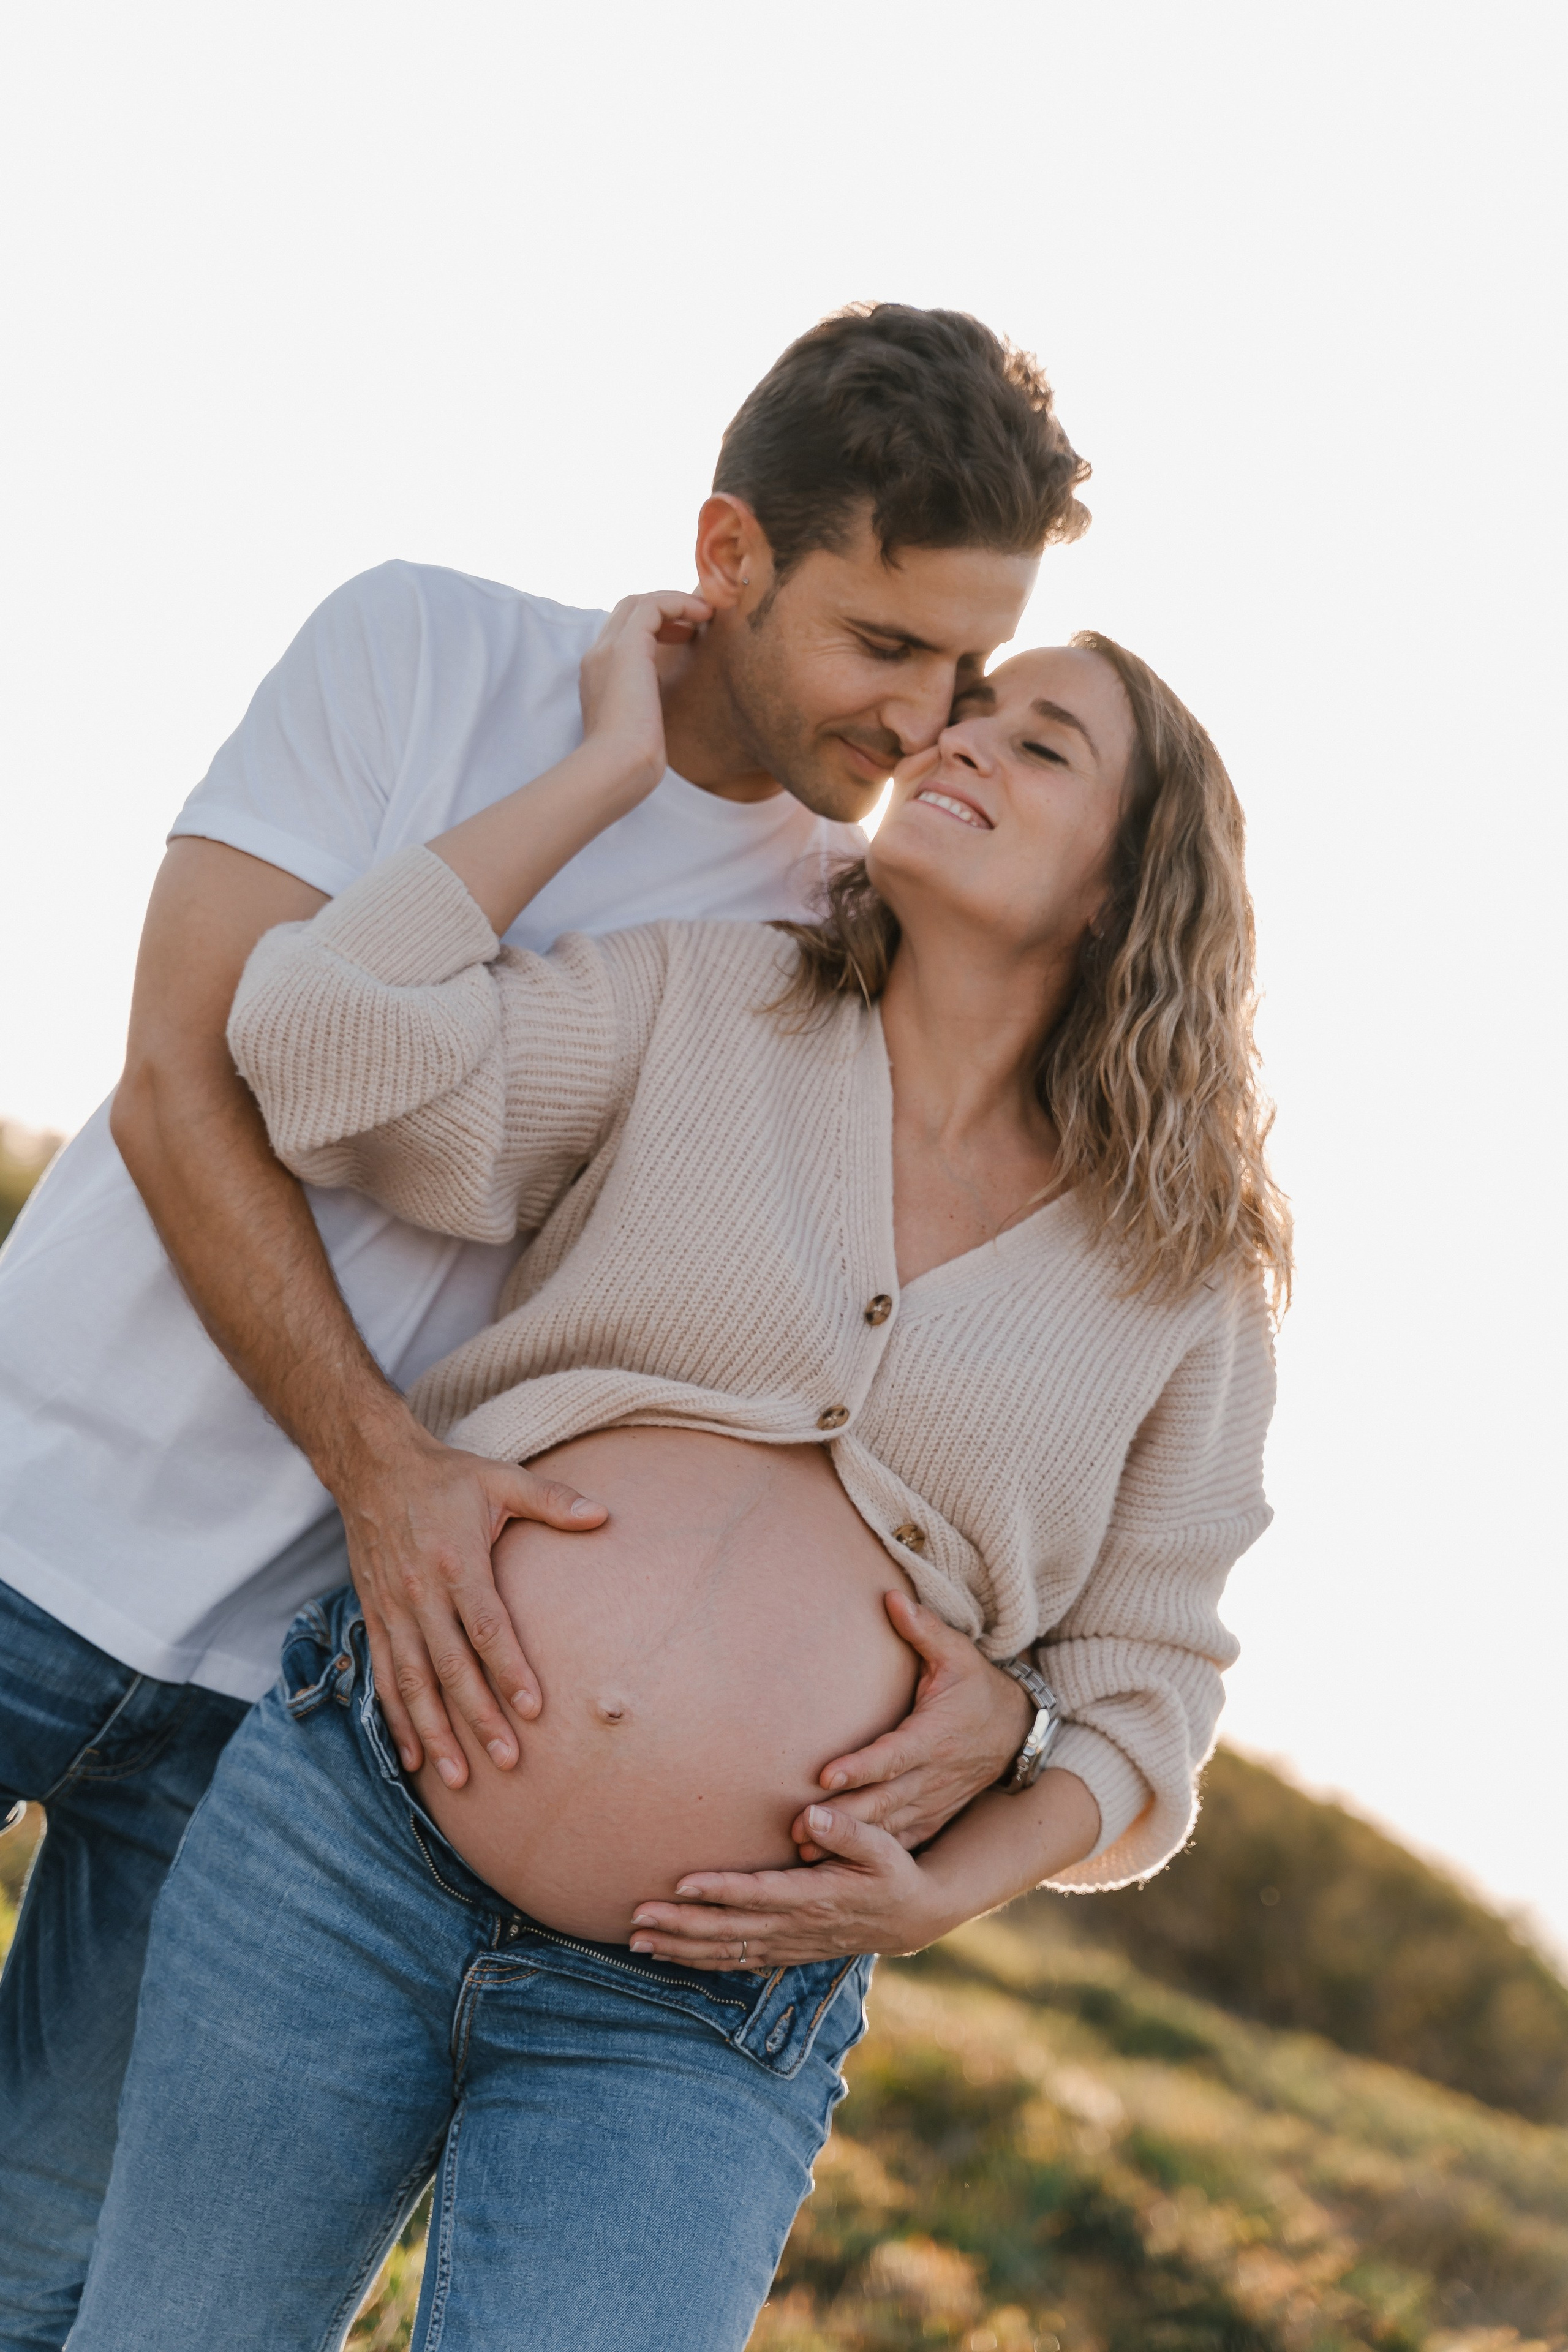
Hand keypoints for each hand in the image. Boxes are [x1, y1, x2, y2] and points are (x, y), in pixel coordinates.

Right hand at [338, 1421, 607, 1787]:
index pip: (486, 1625)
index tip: (534, 1708)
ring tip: (457, 1778)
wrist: (372, 1468)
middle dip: (477, 1718)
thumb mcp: (499, 1478)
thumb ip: (551, 1499)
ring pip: (412, 1683)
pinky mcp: (374, 1617)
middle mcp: (420, 1592)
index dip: (509, 1668)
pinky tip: (411, 1757)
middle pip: (450, 1666)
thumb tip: (603, 1515)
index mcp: (456, 1561)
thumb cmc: (446, 1476)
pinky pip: (384, 1676)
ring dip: (434, 1732)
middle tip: (507, 1761)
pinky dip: (395, 1719)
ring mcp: (392, 1609)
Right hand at [577, 590, 712, 798]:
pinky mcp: (627, 647)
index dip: (655, 625)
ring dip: (675, 601)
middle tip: (697, 618)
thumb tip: (661, 695)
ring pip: (640, 602)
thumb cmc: (631, 761)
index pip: (623, 632)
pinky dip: (679, 603)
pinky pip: (653, 606)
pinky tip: (703, 615)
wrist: (616, 767)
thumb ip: (646, 703)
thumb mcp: (640, 725)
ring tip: (705, 612)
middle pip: (629, 610)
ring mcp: (609, 649)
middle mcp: (599, 656)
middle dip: (665, 607)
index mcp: (599, 675)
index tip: (685, 636)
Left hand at [629, 1807, 949, 1969]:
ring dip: (680, 1948)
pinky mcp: (784, 1952)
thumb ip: (847, 1830)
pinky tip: (671, 1956)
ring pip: (725, 1951)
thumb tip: (811, 1814)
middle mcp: (794, 1927)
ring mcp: (787, 1944)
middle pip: (728, 1930)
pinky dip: (700, 1961)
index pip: (758, 1895)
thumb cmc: (892, 1872)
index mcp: (814, 1897)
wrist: (910, 1918)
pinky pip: (735, 1961)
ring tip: (636, 1942)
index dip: (719, 1891)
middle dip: (680, 1926)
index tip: (681, 1884)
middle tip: (636, 1917)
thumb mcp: (881, 1847)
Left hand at [792, 1591, 1032, 1858]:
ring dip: (848, 1843)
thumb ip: (924, 1629)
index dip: (860, 1767)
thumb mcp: (958, 1654)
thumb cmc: (977, 1686)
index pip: (893, 1755)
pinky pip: (899, 1841)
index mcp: (935, 1736)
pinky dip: (869, 1856)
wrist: (1016, 1731)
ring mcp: (934, 1801)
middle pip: (883, 1802)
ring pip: (887, 1828)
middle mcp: (933, 1775)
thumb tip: (890, 1596)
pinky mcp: (932, 1817)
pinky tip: (834, 1868)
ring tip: (805, 1851)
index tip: (825, 1775)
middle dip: (841, 1818)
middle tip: (797, 1828)